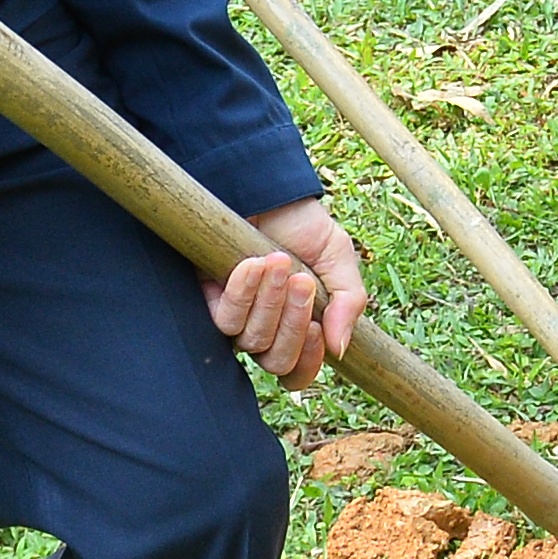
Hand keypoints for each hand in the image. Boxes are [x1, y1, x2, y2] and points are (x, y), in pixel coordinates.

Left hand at [211, 197, 365, 388]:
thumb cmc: (300, 224)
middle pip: (276, 361)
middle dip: (293, 322)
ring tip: (278, 260)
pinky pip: (225, 319)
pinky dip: (244, 291)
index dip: (308, 360)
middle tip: (302, 281)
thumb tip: (340, 349)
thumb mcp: (337, 257)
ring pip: (252, 340)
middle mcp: (264, 327)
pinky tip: (252, 262)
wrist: (266, 188)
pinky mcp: (209, 301)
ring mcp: (236, 317)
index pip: (298, 370)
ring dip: (270, 300)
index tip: (318, 328)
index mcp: (297, 324)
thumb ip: (347, 302)